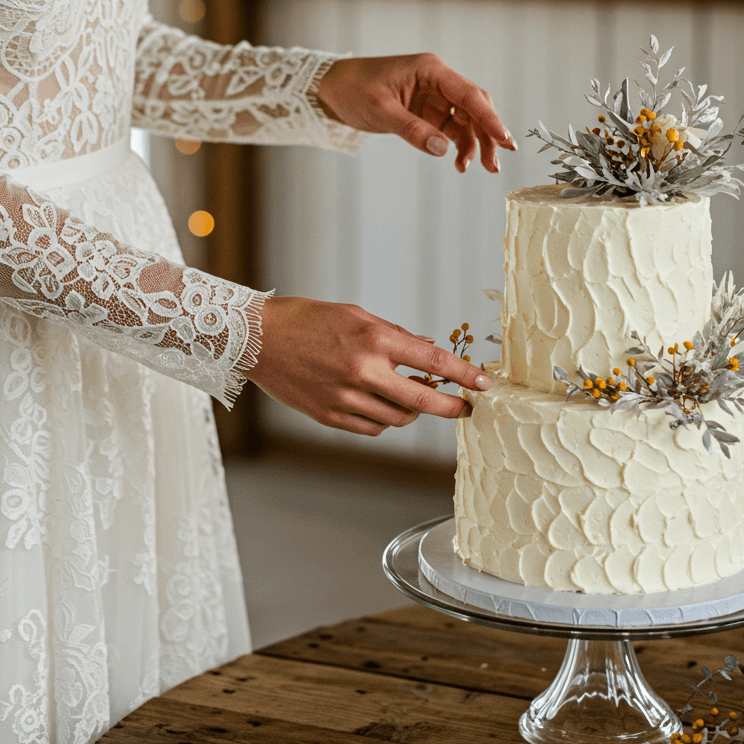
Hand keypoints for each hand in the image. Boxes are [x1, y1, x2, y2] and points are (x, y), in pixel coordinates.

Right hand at [248, 296, 490, 435]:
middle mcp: (363, 372)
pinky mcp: (330, 417)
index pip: (432, 363)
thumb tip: (428, 352)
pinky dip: (384, 419)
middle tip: (465, 408)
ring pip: (398, 419)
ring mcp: (346, 399)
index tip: (484, 384)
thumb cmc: (308, 319)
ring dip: (412, 411)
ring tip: (409, 396)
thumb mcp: (356, 315)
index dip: (464, 376)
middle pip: (423, 403)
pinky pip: (372, 428)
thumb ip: (394, 336)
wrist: (259, 339)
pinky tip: (380, 404)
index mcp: (373, 341)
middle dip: (451, 408)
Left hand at [316, 53, 516, 172]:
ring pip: (465, 120)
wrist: (332, 88)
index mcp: (430, 70)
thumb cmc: (352, 89)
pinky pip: (450, 127)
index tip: (504, 140)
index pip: (469, 95)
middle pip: (474, 107)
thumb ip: (411, 129)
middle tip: (494, 164)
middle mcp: (437, 80)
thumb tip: (443, 148)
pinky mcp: (426, 110)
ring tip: (470, 168)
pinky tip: (458, 161)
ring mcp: (433, 95)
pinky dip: (457, 144)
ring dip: (473, 143)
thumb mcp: (379, 110)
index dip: (490, 118)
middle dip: (487, 135)